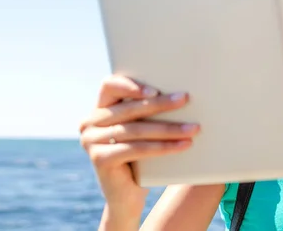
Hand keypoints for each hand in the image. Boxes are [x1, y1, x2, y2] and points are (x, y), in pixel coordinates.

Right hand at [79, 75, 199, 206]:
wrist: (127, 196)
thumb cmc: (140, 158)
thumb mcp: (141, 131)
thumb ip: (147, 113)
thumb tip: (182, 95)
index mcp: (98, 109)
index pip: (109, 86)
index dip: (131, 85)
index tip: (156, 90)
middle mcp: (90, 123)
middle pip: (129, 109)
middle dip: (161, 104)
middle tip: (185, 100)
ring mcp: (91, 142)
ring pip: (136, 130)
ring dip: (168, 128)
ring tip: (193, 128)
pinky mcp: (99, 159)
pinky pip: (137, 149)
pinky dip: (163, 147)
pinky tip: (183, 145)